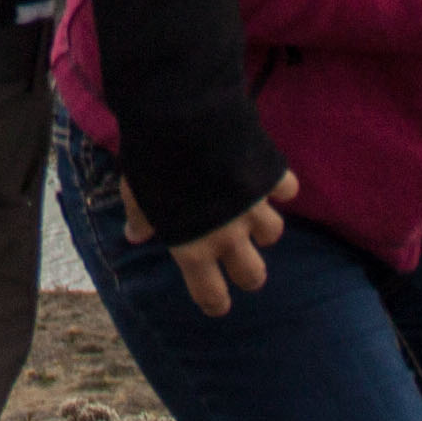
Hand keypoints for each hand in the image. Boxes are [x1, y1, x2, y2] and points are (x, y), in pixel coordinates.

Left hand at [120, 169, 299, 318]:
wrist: (181, 117)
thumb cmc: (151, 160)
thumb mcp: (136, 194)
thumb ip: (141, 218)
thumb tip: (135, 237)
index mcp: (192, 248)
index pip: (211, 296)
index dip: (215, 303)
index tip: (217, 301)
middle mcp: (228, 235)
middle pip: (253, 276)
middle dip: (248, 272)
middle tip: (240, 259)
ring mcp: (254, 207)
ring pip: (273, 234)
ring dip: (263, 227)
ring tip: (250, 213)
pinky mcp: (271, 177)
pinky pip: (286, 190)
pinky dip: (278, 186)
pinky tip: (265, 176)